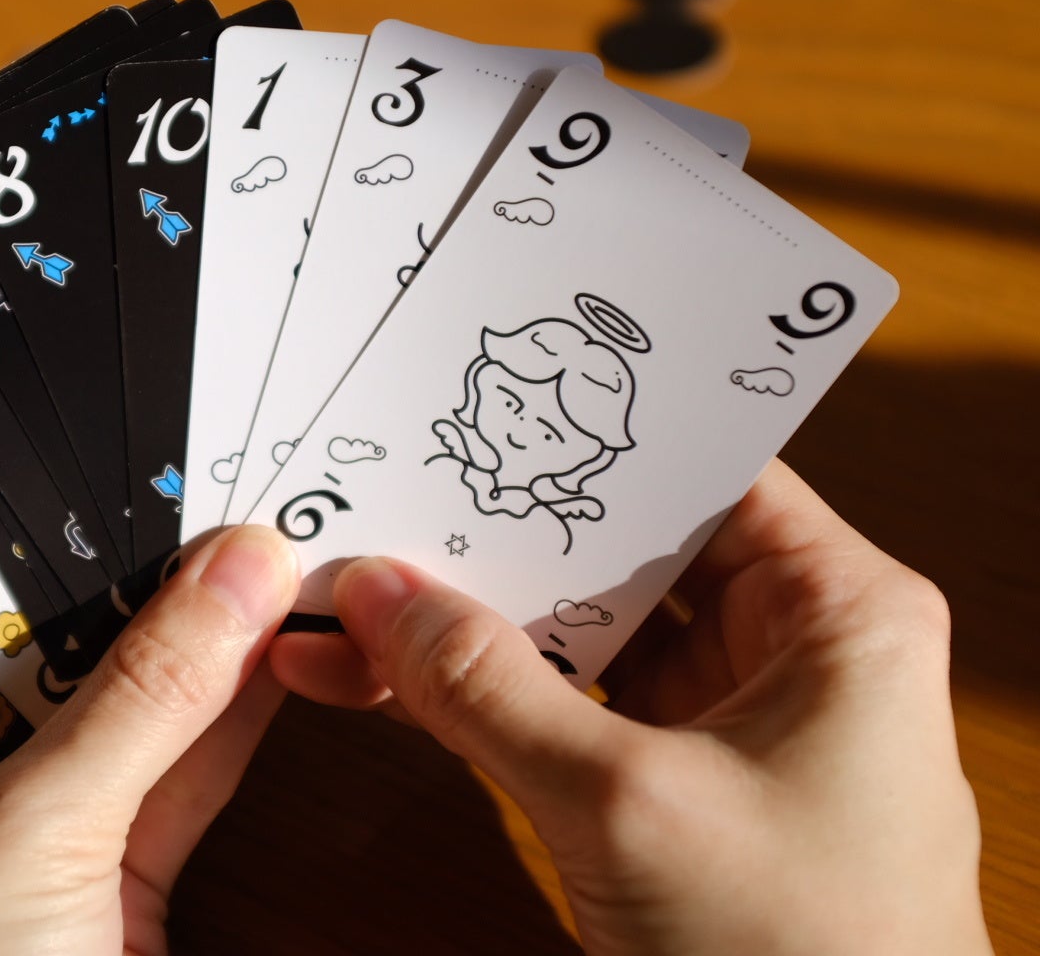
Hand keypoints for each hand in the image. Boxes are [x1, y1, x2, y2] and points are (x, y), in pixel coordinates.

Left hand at [0, 525, 298, 955]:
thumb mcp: (31, 836)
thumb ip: (143, 701)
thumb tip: (235, 574)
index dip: (11, 526)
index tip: (94, 454)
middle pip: (32, 644)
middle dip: (118, 572)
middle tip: (195, 482)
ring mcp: (16, 834)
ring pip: (114, 706)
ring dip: (190, 639)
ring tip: (258, 545)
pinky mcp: (100, 883)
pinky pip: (168, 774)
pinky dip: (223, 719)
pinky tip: (269, 646)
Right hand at [269, 459, 991, 955]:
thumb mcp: (629, 803)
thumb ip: (490, 689)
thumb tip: (382, 596)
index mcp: (838, 611)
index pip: (704, 471)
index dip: (593, 438)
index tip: (487, 409)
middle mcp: (791, 647)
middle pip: (628, 549)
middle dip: (506, 535)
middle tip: (400, 492)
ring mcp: (730, 719)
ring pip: (587, 631)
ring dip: (483, 620)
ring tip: (374, 583)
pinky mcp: (678, 783)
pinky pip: (570, 706)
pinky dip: (491, 695)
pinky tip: (396, 675)